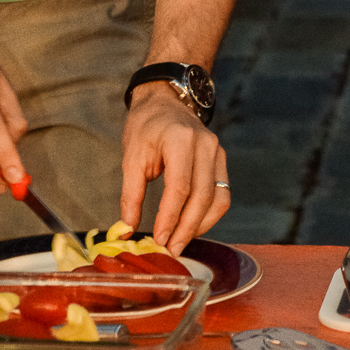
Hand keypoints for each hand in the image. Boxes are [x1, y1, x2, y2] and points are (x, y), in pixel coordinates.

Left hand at [120, 86, 229, 252]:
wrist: (165, 100)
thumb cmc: (146, 127)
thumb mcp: (131, 157)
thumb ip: (131, 195)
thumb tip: (126, 230)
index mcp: (180, 139)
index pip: (180, 186)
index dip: (170, 217)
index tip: (159, 239)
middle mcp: (205, 144)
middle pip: (202, 196)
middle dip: (186, 228)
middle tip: (170, 249)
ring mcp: (217, 151)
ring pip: (217, 199)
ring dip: (200, 226)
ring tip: (180, 241)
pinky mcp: (221, 160)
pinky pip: (222, 194)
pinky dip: (209, 215)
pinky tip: (192, 226)